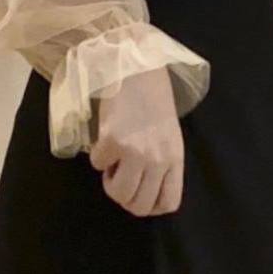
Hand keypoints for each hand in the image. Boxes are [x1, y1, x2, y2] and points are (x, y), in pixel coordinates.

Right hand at [88, 68, 184, 216]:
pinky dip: (97, 156)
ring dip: (109, 182)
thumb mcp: (168, 135)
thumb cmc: (153, 99)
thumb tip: (142, 188)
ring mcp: (136, 151)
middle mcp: (159, 159)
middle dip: (125, 197)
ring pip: (119, 194)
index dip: (149, 205)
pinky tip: (104, 139)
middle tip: (120, 176)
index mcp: (175, 158)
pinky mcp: (113, 140)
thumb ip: (162, 162)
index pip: (168, 203)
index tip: (138, 191)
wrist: (137, 67)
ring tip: (112, 162)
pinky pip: (98, 165)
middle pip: (139, 206)